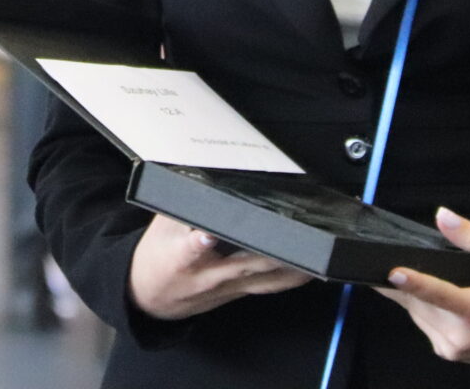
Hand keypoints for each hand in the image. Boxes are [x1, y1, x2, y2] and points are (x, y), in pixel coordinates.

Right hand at [126, 213, 313, 320]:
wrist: (152, 298)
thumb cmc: (157, 257)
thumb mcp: (158, 225)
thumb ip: (179, 201)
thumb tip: (198, 171)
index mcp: (180, 257)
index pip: (191, 249)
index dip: (199, 243)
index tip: (206, 235)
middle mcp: (209, 275)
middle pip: (244, 264)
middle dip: (269, 252)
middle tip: (292, 237)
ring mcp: (228, 287)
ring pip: (265, 279)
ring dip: (292, 267)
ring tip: (317, 254)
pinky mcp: (240, 293)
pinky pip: (271, 286)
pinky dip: (293, 277)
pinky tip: (312, 268)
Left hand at [376, 207, 469, 368]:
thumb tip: (443, 216)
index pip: (438, 295)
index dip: (414, 283)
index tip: (393, 273)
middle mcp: (459, 336)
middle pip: (418, 299)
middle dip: (416, 280)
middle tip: (439, 269)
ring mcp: (451, 348)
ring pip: (415, 310)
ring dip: (419, 294)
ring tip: (451, 286)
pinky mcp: (446, 352)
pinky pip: (422, 322)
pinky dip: (426, 308)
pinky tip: (445, 303)